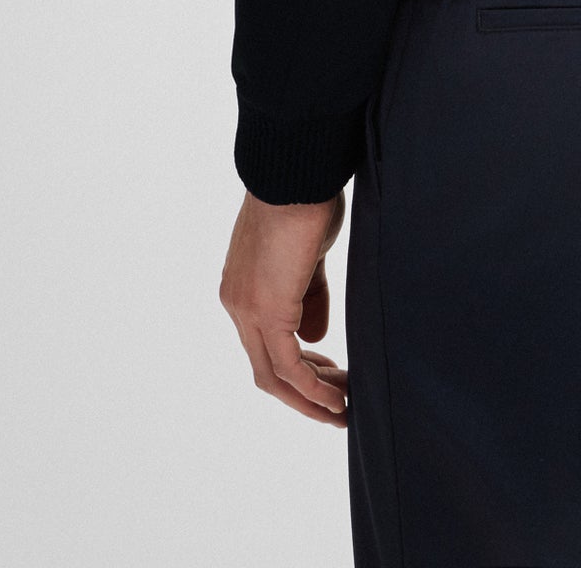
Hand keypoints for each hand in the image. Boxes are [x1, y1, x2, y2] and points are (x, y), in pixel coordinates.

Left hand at [220, 187, 348, 426]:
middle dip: (304, 392)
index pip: (265, 344)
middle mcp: (237, 304)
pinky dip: (313, 389)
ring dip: (311, 398)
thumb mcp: (308, 256)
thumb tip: (315, 337)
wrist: (296, 173)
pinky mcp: (267, 311)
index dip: (299, 366)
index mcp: (242, 288)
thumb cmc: (306, 199)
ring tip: (343, 409)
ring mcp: (247, 310)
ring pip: (274, 375)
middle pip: (265, 369)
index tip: (331, 374)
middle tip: (338, 404)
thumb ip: (308, 297)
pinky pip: (289, 367)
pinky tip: (337, 400)